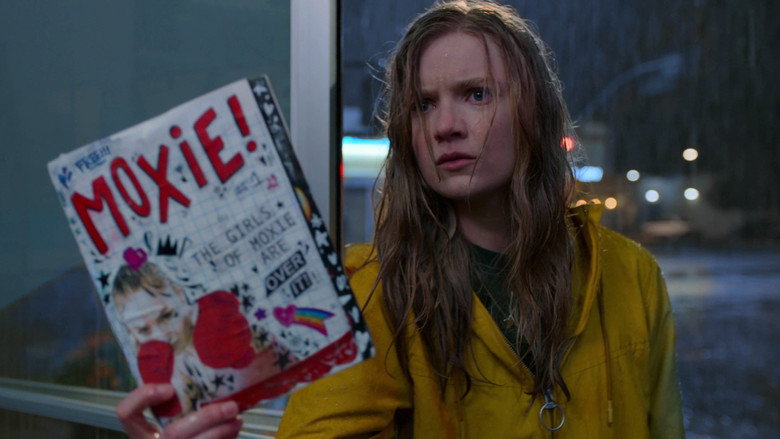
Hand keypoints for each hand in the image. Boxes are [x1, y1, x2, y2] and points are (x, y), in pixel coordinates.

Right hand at [116, 384, 242, 438]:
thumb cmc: (183, 431)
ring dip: (222, 431)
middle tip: (231, 406)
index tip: (169, 388)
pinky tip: (234, 430)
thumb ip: (178, 404)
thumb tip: (206, 377)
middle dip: (207, 418)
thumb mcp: (173, 417)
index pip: (126, 413)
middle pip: (174, 433)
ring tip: (237, 419)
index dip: (143, 398)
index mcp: (141, 433)